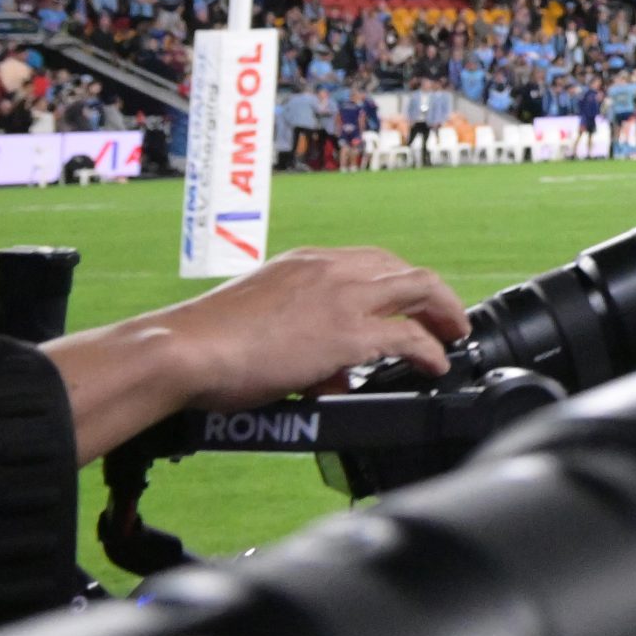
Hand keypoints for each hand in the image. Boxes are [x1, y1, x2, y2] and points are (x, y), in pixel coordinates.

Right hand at [149, 247, 469, 410]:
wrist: (182, 350)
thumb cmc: (206, 342)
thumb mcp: (262, 320)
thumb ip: (300, 337)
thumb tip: (328, 375)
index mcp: (305, 262)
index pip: (371, 261)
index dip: (398, 284)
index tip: (409, 304)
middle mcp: (328, 269)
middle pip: (404, 270)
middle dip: (433, 295)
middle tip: (445, 319)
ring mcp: (341, 298)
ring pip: (419, 290)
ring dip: (445, 313)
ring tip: (453, 336)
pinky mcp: (346, 333)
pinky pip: (408, 336)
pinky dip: (430, 350)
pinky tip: (436, 364)